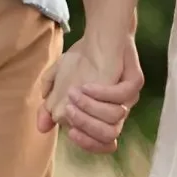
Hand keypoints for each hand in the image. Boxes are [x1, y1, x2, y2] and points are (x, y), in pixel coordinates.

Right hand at [37, 34, 142, 154]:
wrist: (101, 32)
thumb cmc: (82, 59)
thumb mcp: (59, 80)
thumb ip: (50, 104)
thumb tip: (42, 128)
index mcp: (103, 116)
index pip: (101, 143)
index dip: (87, 143)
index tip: (69, 132)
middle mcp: (118, 110)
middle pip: (109, 135)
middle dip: (86, 126)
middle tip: (68, 110)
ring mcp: (129, 97)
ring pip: (115, 118)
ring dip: (91, 108)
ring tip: (74, 93)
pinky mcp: (135, 81)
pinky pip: (122, 95)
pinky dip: (102, 93)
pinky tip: (86, 85)